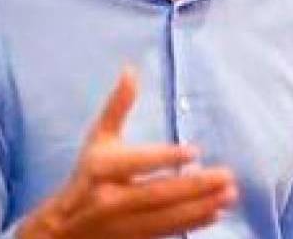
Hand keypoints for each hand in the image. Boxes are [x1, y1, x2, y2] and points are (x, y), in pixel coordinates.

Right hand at [17, 67, 236, 238]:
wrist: (62, 230)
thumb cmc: (87, 176)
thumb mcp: (98, 139)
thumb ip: (117, 107)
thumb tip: (131, 69)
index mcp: (103, 168)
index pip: (138, 163)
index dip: (165, 159)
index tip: (195, 152)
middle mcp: (111, 198)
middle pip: (158, 194)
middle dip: (195, 187)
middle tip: (227, 176)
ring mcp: (122, 224)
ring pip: (166, 217)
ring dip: (201, 207)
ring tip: (230, 195)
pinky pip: (166, 233)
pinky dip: (192, 224)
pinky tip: (215, 213)